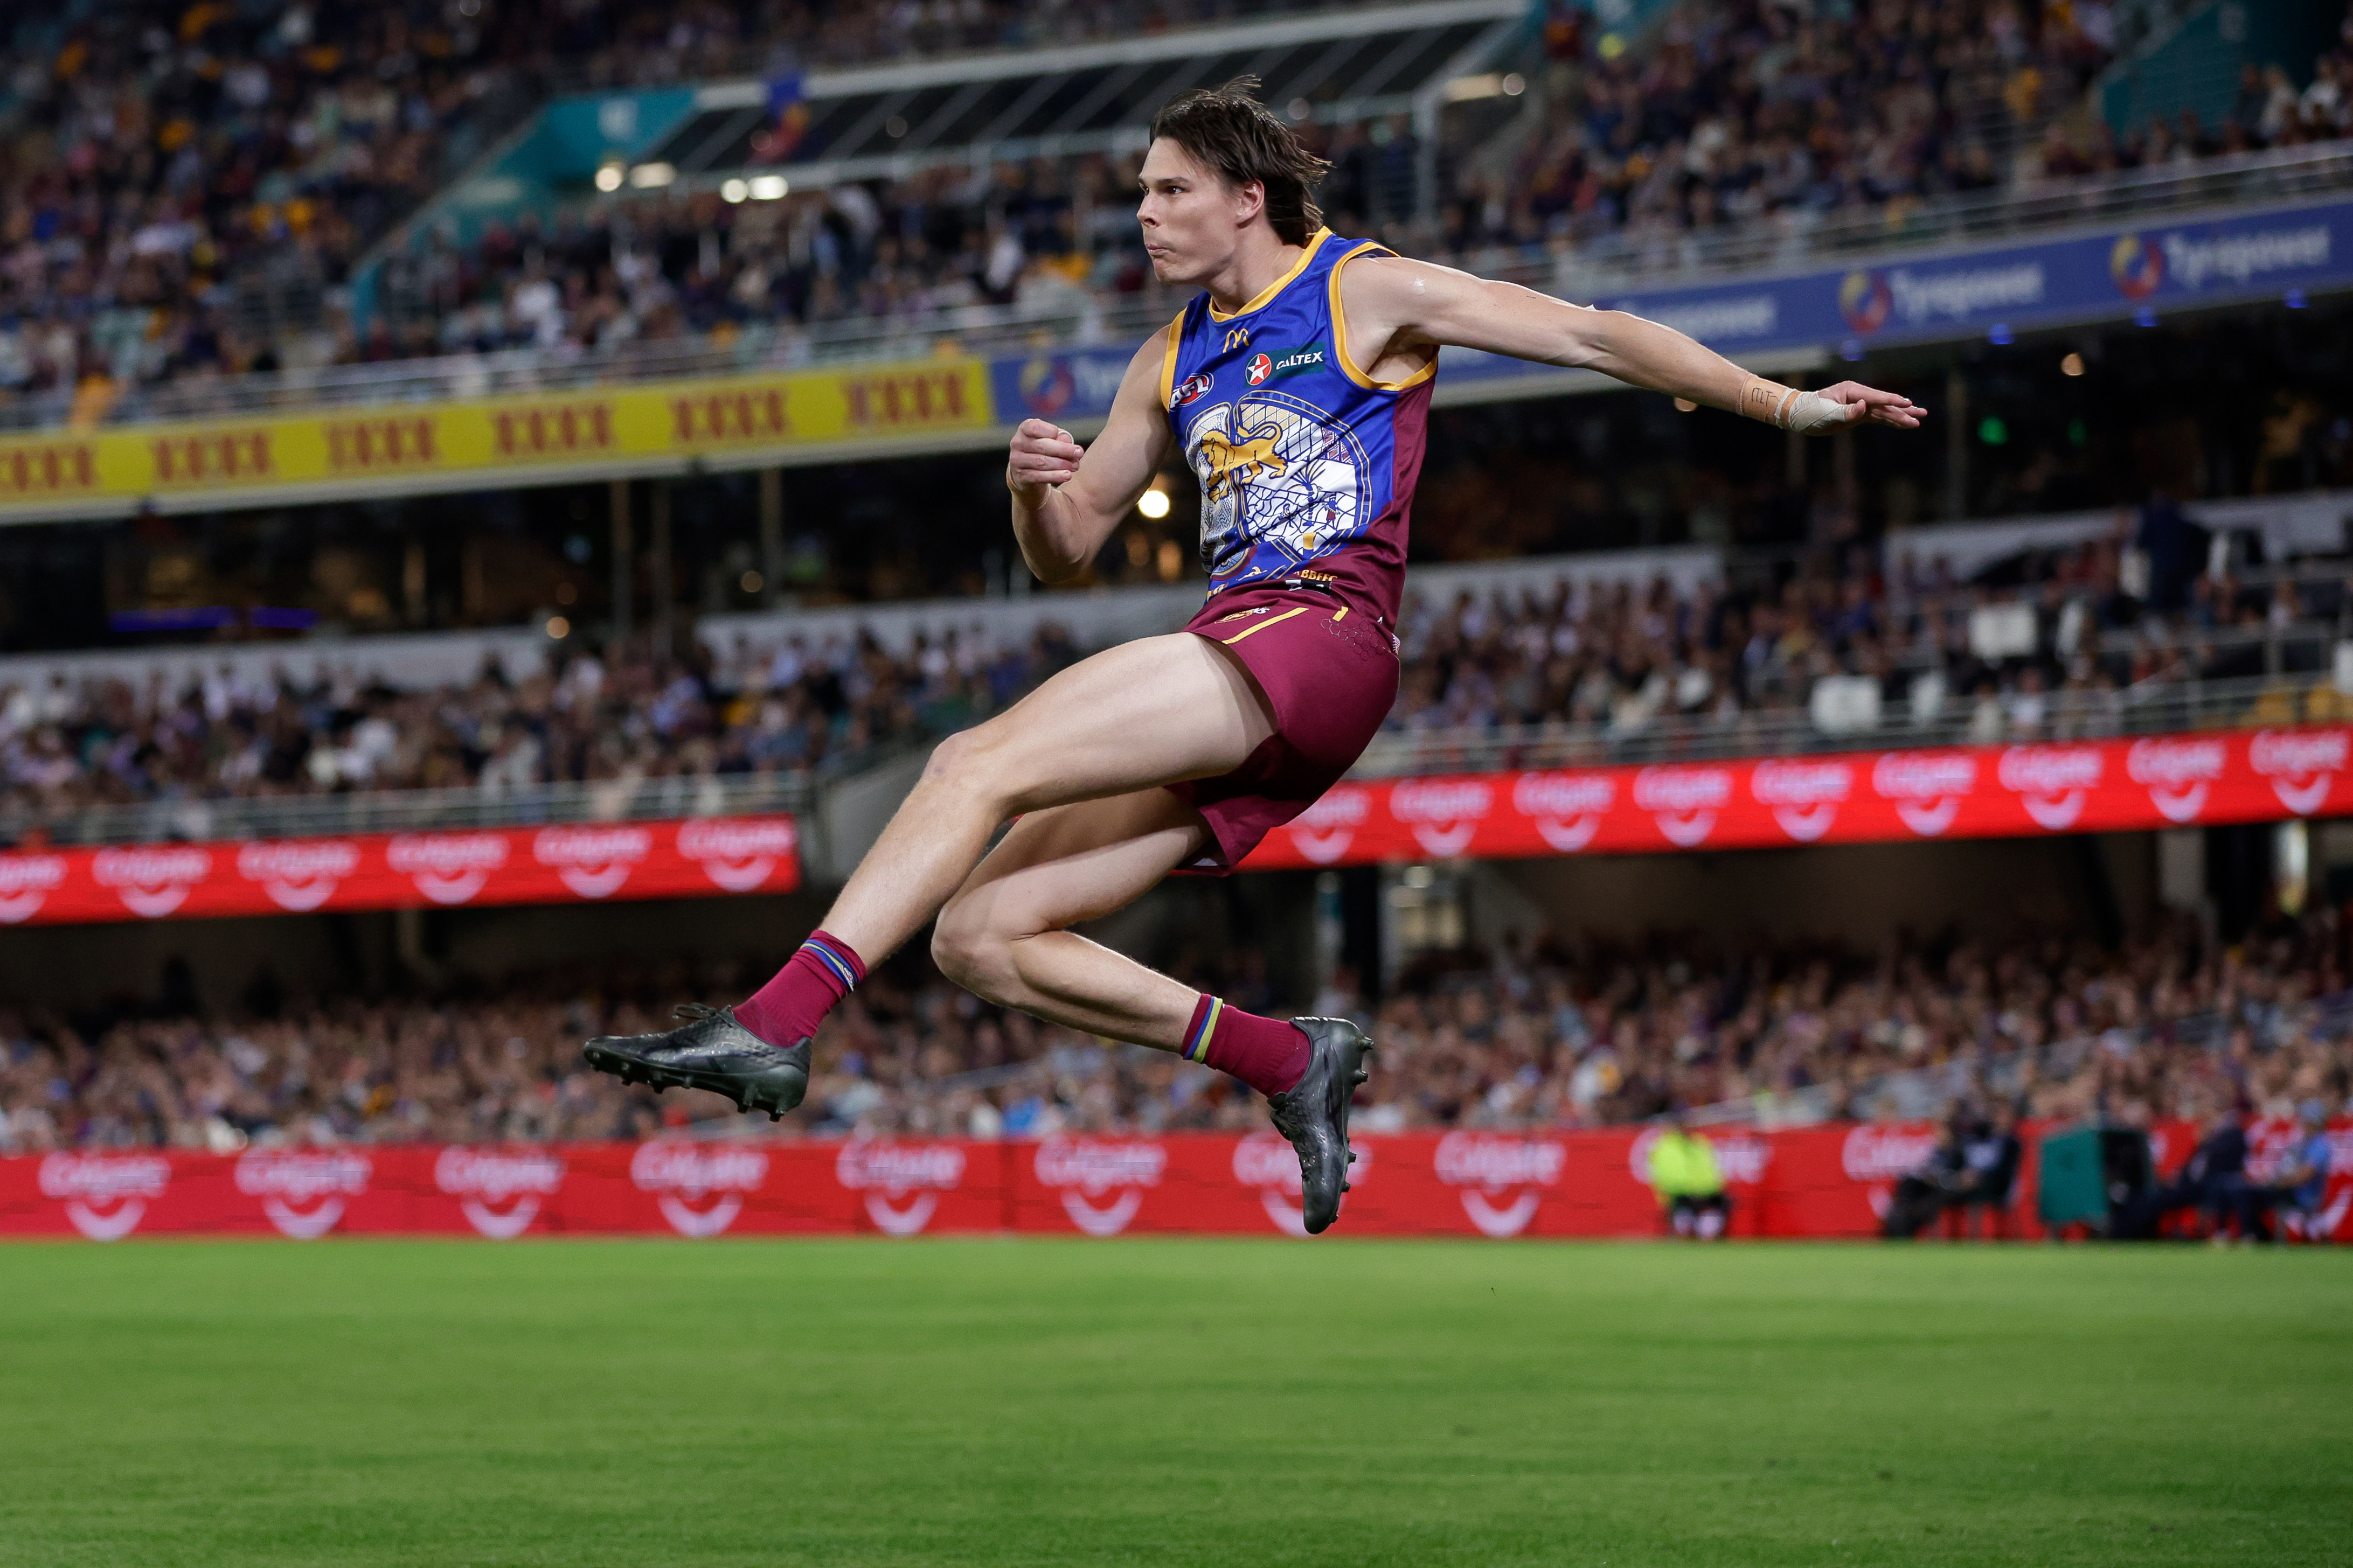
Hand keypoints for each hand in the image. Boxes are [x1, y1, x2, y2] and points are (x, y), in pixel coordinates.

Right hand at [1007, 418, 1084, 500]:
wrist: (1029, 473)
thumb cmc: (1045, 451)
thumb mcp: (1053, 440)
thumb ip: (1061, 438)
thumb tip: (1067, 441)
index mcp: (1025, 429)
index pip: (1036, 427)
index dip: (1052, 432)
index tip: (1067, 438)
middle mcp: (1017, 443)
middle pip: (1041, 446)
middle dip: (1063, 450)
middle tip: (1079, 453)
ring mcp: (1017, 460)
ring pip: (1041, 462)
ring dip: (1061, 464)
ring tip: (1075, 466)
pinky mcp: (1020, 476)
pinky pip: (1039, 476)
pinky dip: (1055, 476)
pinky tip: (1067, 475)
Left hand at [1801, 381, 1926, 431]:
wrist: (1799, 416)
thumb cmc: (1809, 411)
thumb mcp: (1825, 413)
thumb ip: (1845, 411)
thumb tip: (1864, 406)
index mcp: (1852, 391)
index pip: (1875, 397)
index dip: (1891, 401)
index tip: (1907, 403)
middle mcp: (1859, 396)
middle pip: (1885, 404)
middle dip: (1903, 410)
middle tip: (1922, 414)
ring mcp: (1860, 405)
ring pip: (1884, 412)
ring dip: (1901, 416)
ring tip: (1919, 420)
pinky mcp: (1859, 415)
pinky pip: (1878, 418)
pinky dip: (1891, 422)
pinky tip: (1904, 425)